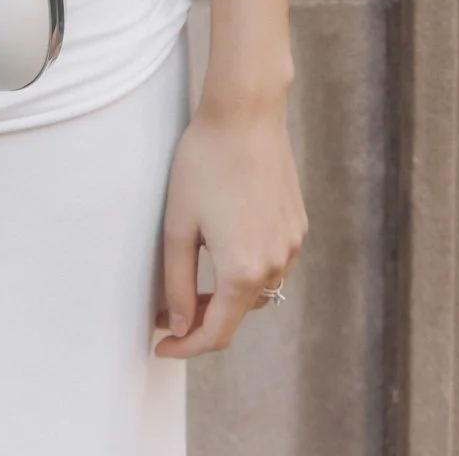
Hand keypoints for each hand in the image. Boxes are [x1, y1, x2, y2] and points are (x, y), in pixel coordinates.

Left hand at [153, 97, 307, 356]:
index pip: (216, 333)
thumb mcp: (179, 224)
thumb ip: (177, 283)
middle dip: (203, 316)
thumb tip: (180, 326)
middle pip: (237, 312)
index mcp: (243, 271)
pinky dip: (248, 265)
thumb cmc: (204, 162)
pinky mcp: (297, 224)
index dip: (186, 346)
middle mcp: (275, 264)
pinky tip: (225, 238)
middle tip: (168, 305)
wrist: (246, 113)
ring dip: (227, 291)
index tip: (161, 345)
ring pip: (257, 288)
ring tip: (196, 270)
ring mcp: (292, 245)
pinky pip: (272, 261)